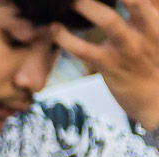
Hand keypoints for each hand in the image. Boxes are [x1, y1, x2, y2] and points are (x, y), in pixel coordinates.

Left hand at [53, 0, 158, 128]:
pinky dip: (66, 39)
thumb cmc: (155, 58)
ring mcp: (128, 48)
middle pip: (135, 0)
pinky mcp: (109, 66)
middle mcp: (148, 29)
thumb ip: (150, 9)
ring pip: (109, 21)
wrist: (157, 99)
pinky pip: (84, 51)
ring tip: (71, 1)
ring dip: (87, 7)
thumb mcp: (158, 30)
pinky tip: (55, 29)